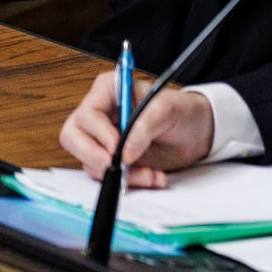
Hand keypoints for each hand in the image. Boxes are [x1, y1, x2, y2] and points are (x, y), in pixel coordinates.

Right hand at [59, 72, 212, 187]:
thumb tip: (124, 153)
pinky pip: (107, 174)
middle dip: (94, 156)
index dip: (98, 134)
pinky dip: (129, 180)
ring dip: (120, 173)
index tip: (117, 148)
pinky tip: (152, 177)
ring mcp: (102, 139)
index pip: (87, 114)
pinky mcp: (110, 159)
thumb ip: (144, 126)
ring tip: (150, 173)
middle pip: (73, 138)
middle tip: (117, 168)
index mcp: (108, 91)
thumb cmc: (182, 111)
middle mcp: (99, 115)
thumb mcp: (168, 110)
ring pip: (91, 161)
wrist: (198, 132)